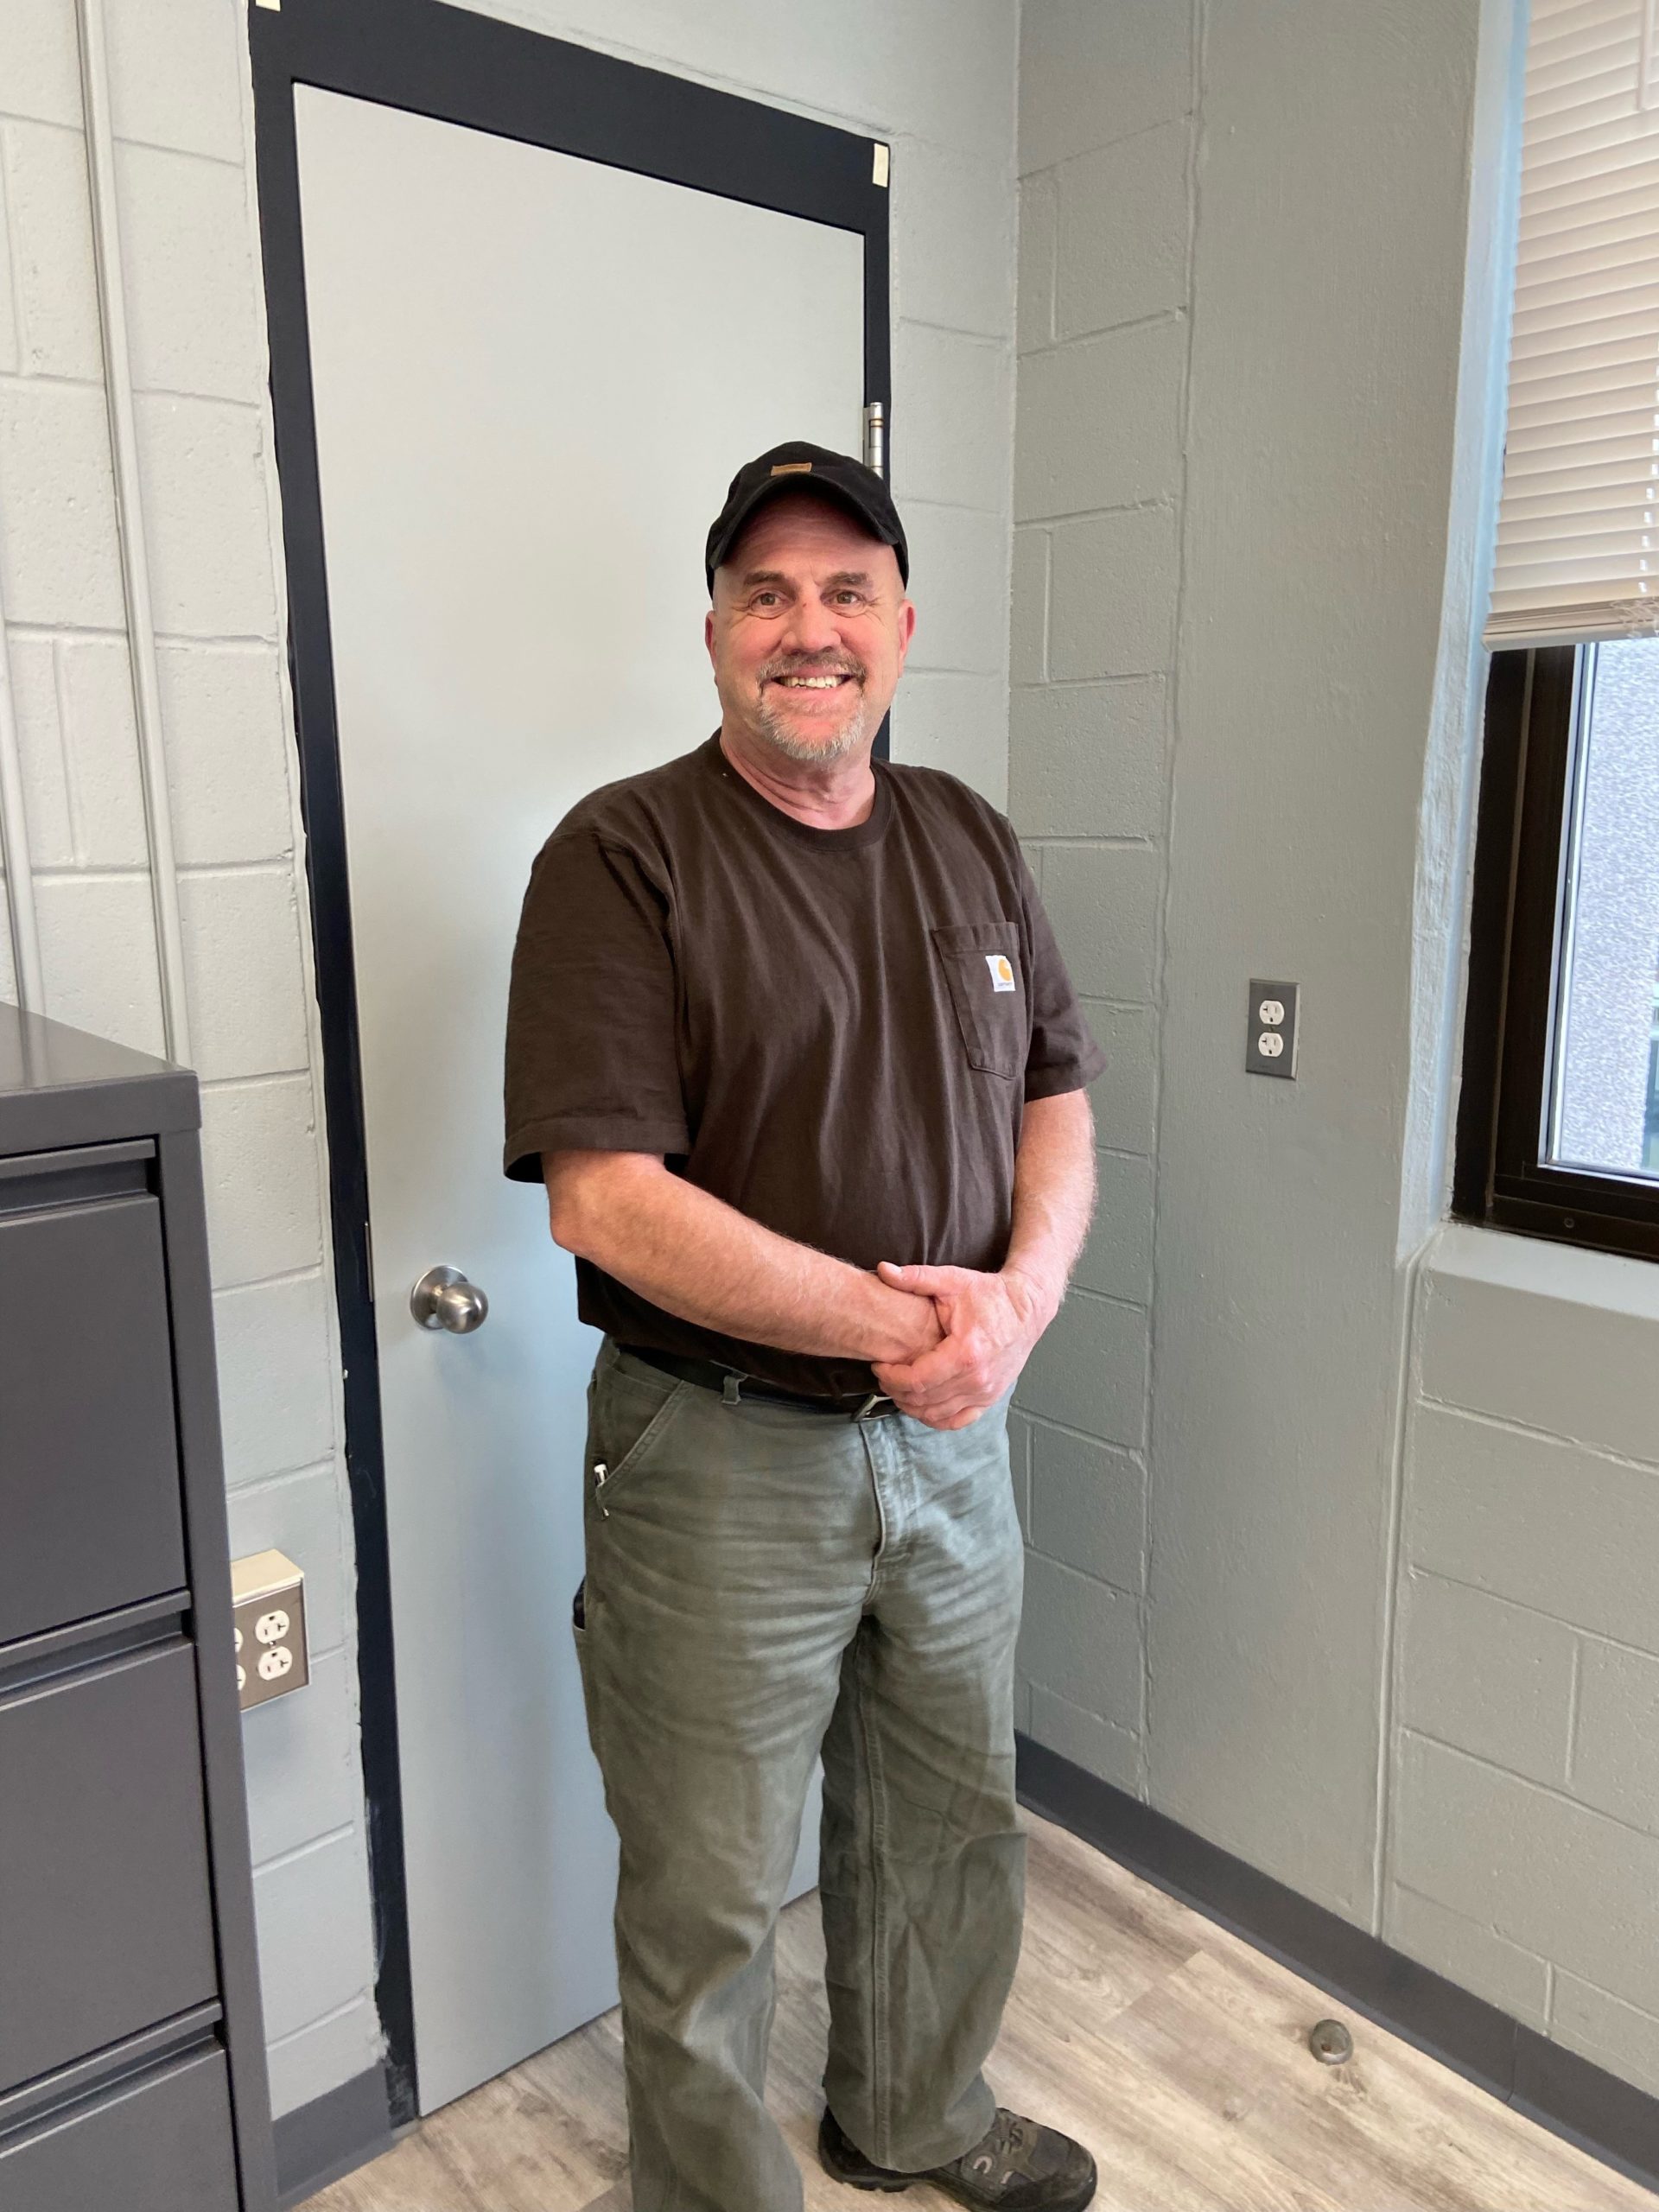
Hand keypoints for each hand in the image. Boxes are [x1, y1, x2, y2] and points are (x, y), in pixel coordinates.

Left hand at [870, 1262, 1054, 1429]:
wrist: (1026, 1308)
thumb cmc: (990, 1295)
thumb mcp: (952, 1280)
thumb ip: (915, 1278)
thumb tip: (883, 1270)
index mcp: (965, 1353)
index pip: (916, 1380)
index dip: (891, 1376)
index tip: (879, 1366)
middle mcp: (977, 1379)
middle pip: (924, 1400)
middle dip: (896, 1390)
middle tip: (884, 1375)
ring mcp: (986, 1392)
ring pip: (937, 1414)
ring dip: (912, 1405)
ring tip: (899, 1387)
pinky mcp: (990, 1397)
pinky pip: (957, 1420)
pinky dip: (935, 1417)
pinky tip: (922, 1404)